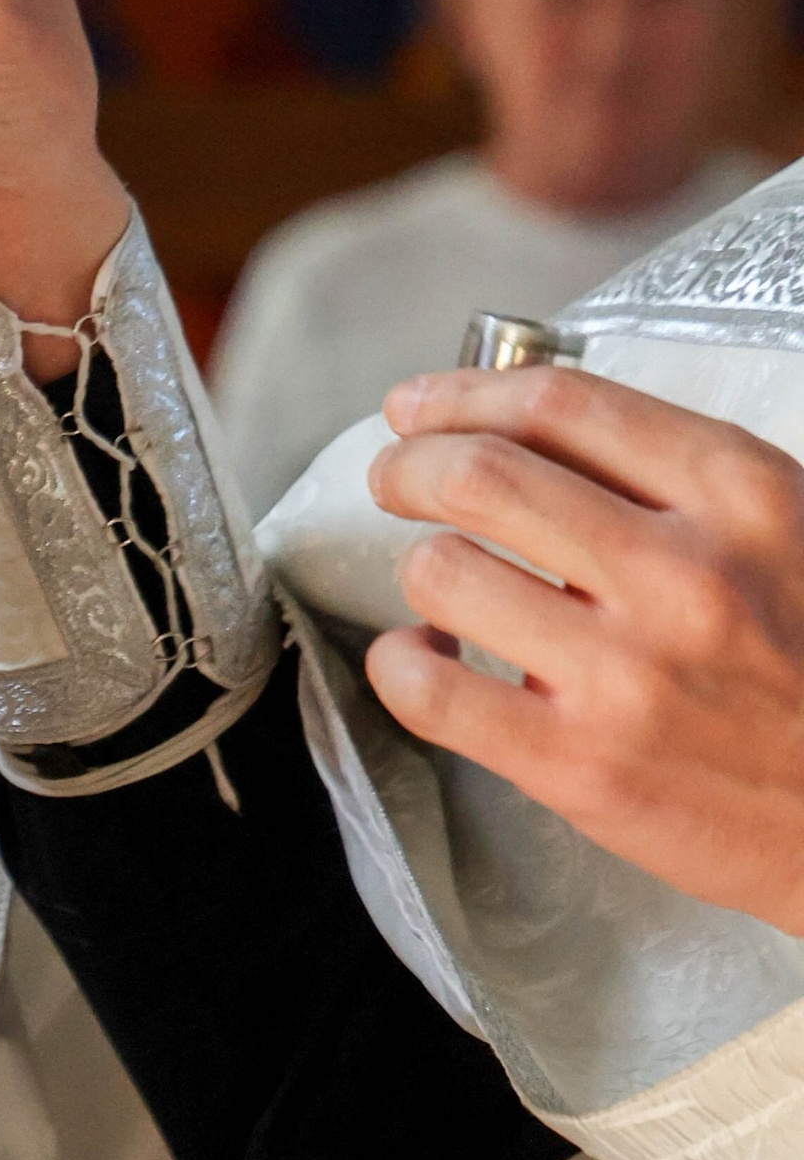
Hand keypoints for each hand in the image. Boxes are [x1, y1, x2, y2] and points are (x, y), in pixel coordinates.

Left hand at [364, 363, 803, 933]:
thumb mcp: (789, 536)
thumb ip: (677, 485)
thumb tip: (530, 436)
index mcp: (740, 496)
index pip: (561, 405)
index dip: (465, 394)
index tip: (420, 406)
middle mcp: (679, 572)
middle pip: (481, 475)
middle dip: (410, 466)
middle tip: (396, 478)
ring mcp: (624, 672)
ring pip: (443, 570)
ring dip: (420, 567)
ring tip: (442, 584)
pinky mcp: (578, 765)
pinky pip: (428, 690)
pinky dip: (399, 662)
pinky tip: (424, 657)